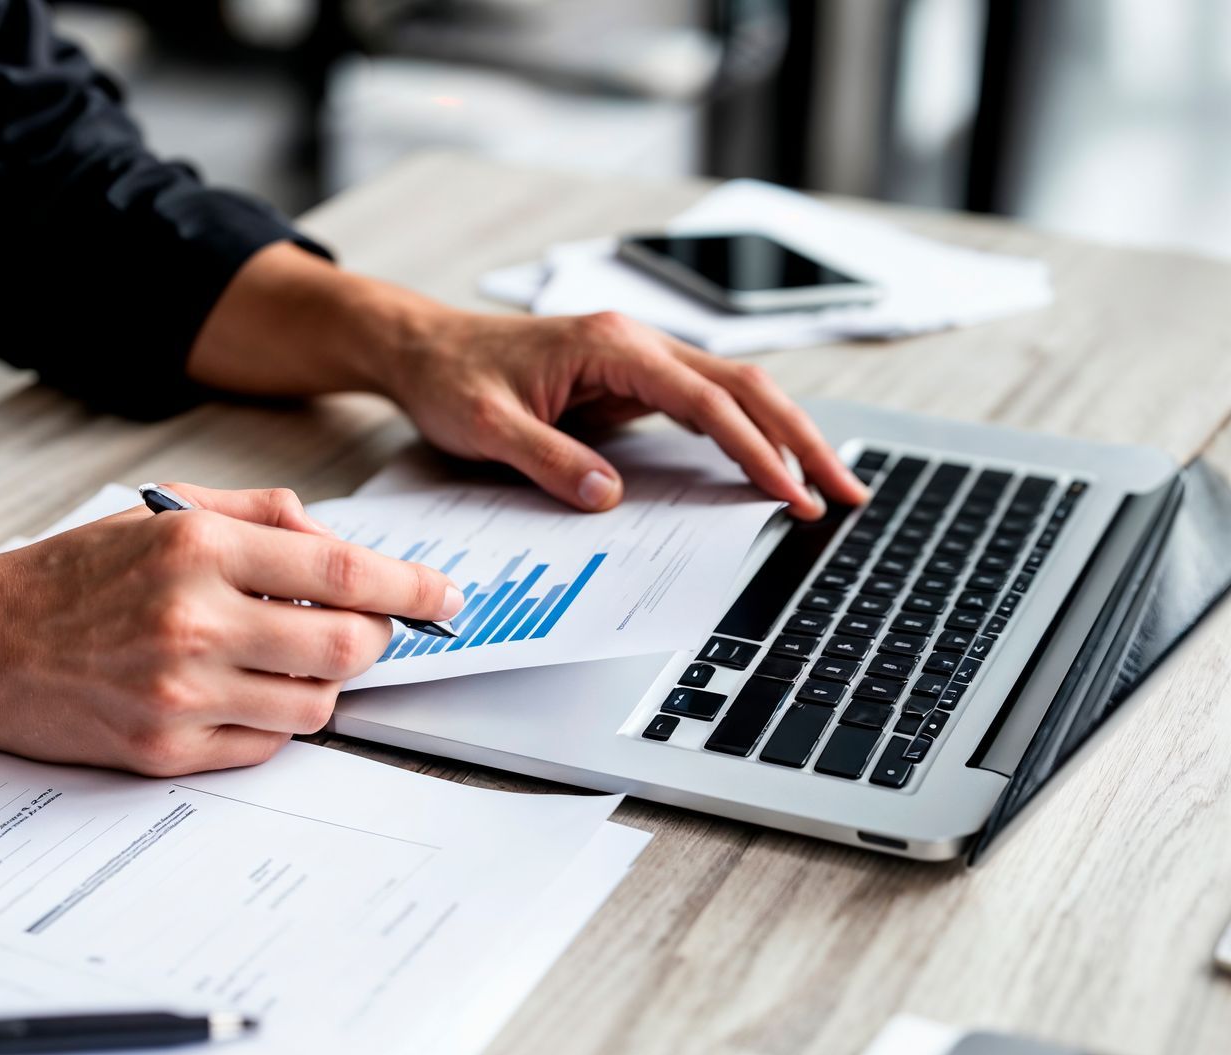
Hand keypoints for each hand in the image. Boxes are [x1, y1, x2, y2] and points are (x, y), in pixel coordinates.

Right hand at [0, 485, 462, 775]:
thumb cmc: (67, 576)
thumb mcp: (155, 510)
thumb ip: (256, 514)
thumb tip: (336, 541)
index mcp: (195, 547)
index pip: (341, 572)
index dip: (410, 587)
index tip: (443, 597)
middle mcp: (194, 621)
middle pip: (346, 648)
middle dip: (373, 640)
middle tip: (363, 630)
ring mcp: (180, 694)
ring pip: (314, 705)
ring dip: (320, 684)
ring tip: (281, 659)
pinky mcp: (164, 750)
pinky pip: (264, 746)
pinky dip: (270, 720)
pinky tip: (236, 692)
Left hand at [382, 308, 869, 517]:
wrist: (424, 349)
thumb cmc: (451, 379)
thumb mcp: (486, 427)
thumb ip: (548, 459)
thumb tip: (608, 496)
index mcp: (612, 345)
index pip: (705, 399)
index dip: (752, 448)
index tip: (788, 491)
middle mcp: (637, 345)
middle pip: (743, 387)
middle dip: (799, 438)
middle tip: (844, 492)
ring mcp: (637, 363)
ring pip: (732, 394)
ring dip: (782, 436)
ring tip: (825, 486)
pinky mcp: (629, 384)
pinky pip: (702, 408)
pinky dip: (742, 437)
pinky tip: (767, 469)